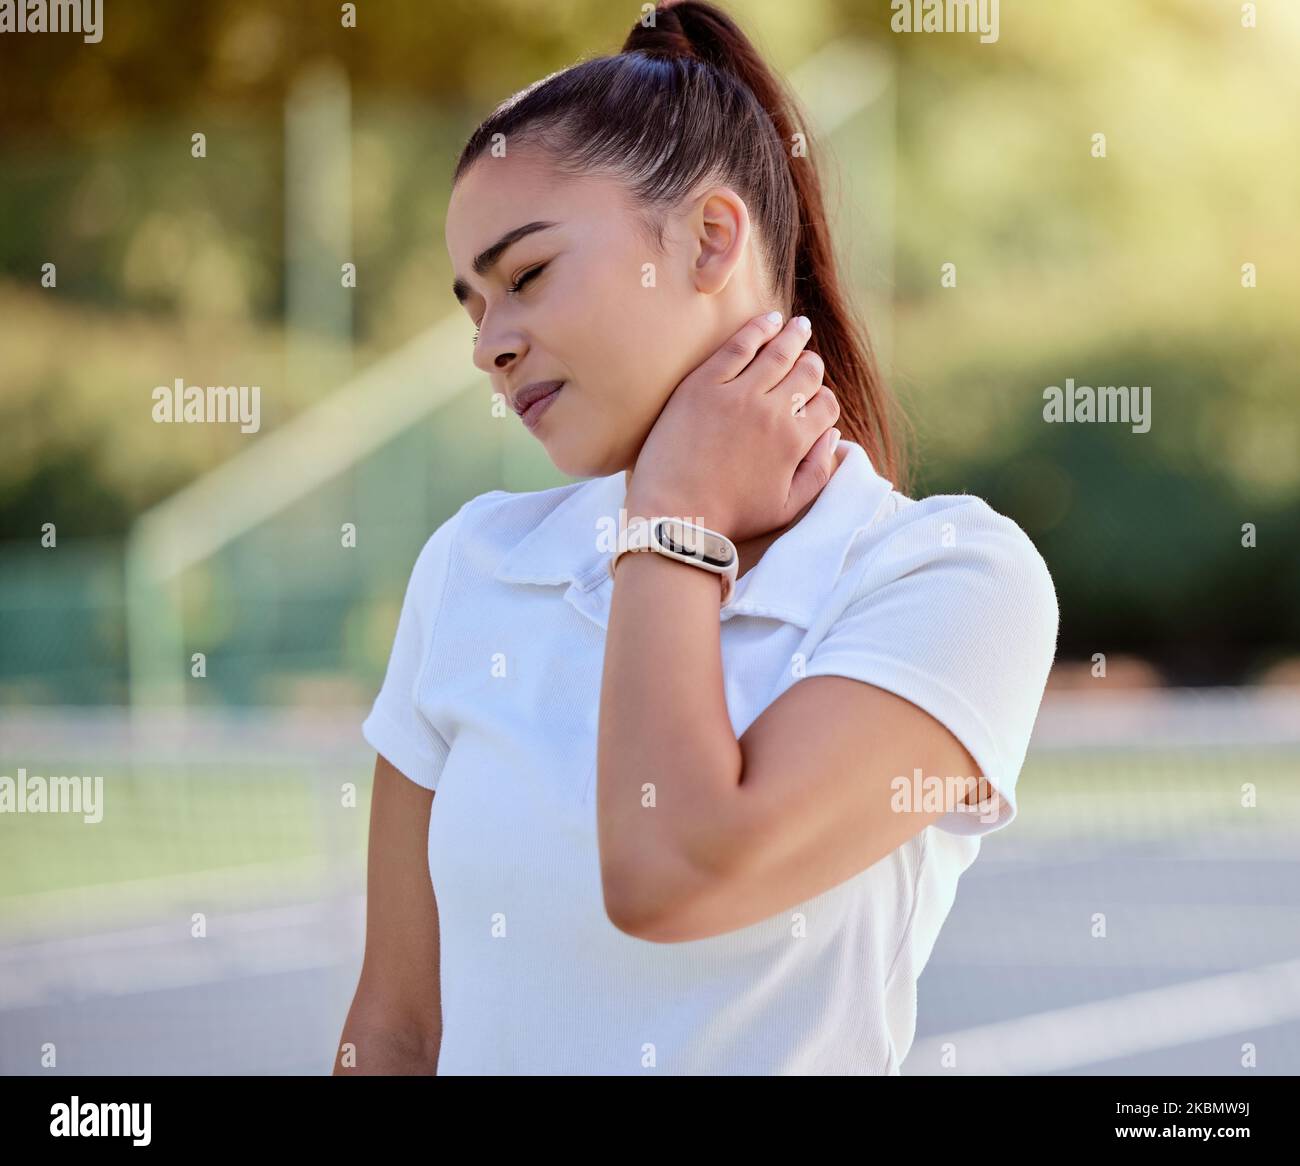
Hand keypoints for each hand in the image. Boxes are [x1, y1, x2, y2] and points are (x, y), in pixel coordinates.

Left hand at [624, 311, 840, 543]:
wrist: (673, 516)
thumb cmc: (729, 517)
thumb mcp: (786, 508)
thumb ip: (818, 473)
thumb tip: (832, 436)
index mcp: (794, 442)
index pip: (827, 405)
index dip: (825, 401)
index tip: (815, 401)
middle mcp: (772, 412)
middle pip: (807, 372)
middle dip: (812, 365)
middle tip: (808, 359)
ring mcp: (736, 394)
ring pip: (779, 352)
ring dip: (795, 335)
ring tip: (799, 326)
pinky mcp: (703, 384)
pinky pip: (738, 346)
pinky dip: (758, 328)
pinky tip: (769, 319)